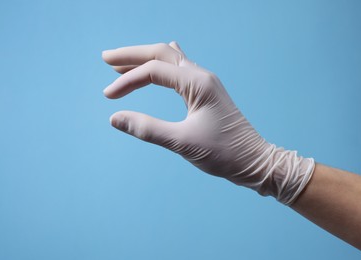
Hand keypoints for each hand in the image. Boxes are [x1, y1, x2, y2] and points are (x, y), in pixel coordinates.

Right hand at [102, 42, 313, 204]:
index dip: (127, 81)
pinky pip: (179, 70)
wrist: (255, 161)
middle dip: (132, 55)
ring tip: (122, 63)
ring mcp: (205, 83)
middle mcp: (201, 76)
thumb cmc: (224, 153)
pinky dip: (160, 68)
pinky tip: (156, 69)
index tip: (108, 97)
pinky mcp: (206, 93)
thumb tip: (115, 118)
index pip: (153, 71)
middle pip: (161, 53)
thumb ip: (147, 129)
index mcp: (197, 83)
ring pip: (170, 60)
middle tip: (106, 58)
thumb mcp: (182, 142)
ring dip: (145, 59)